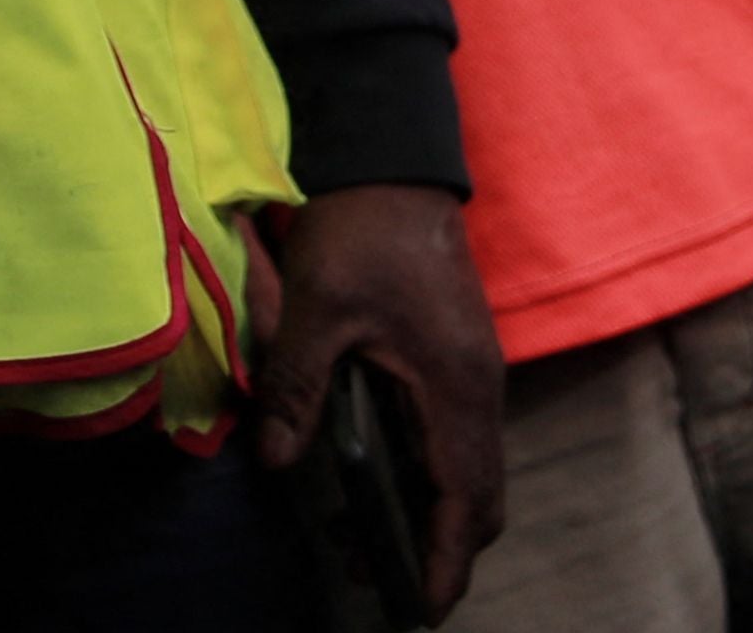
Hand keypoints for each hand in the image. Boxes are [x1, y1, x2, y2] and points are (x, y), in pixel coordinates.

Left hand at [252, 184, 505, 622]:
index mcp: (455, 389)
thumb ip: (296, 387)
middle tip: (378, 578)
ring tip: (366, 538)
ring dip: (431, 510)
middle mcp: (477, 391)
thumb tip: (274, 463)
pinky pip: (453, 436)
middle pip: (478, 497)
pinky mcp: (454, 358)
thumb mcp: (316, 307)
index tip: (423, 607)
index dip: (448, 561)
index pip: (467, 501)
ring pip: (468, 468)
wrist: (392, 164)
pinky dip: (426, 471)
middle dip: (439, 547)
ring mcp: (471, 374)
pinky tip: (377, 474)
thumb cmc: (359, 231)